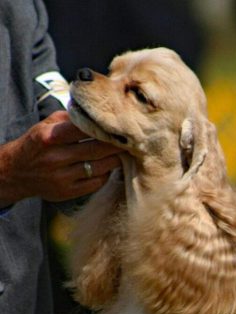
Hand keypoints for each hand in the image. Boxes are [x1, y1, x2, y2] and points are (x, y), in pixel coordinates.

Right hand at [0, 111, 122, 206]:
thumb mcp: (45, 125)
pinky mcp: (69, 192)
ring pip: (100, 167)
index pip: (84, 129)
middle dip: (117, 144)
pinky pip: (97, 182)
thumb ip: (69, 118)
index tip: (120, 125)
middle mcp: (56, 158)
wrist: (17, 172)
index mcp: (49, 137)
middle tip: (132, 140)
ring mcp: (63, 177)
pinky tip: (109, 167)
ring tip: (125, 153)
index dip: (105, 127)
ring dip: (116, 160)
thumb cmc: (37, 144)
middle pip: (97, 149)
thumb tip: (95, 113)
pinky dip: (106, 174)